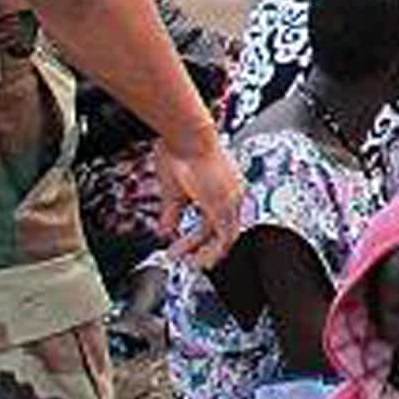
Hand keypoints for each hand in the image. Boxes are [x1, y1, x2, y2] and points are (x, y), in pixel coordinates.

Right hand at [152, 131, 245, 269]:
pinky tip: (196, 259)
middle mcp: (232, 193)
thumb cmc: (180, 150)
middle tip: (187, 260)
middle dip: (202, 248)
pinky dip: (212, 251)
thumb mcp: (174, 191)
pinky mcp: (225, 204)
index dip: (204, 237)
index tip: (189, 246)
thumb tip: (166, 231)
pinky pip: (225, 237)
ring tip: (189, 263)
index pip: (219, 219)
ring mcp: (231, 199)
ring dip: (205, 252)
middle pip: (223, 230)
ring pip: (225, 236)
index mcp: (224, 186)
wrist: (186, 135)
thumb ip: (172, 214)